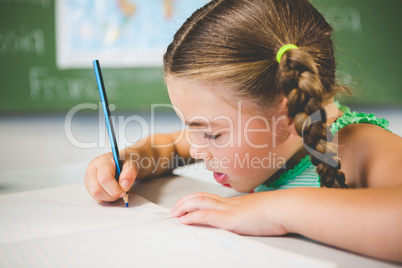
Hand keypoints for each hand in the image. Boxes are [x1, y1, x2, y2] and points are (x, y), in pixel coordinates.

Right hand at [84, 153, 136, 202]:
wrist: (123, 161)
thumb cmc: (126, 162)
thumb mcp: (132, 163)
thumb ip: (130, 172)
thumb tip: (124, 184)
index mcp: (102, 161)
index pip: (104, 179)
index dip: (115, 189)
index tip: (124, 191)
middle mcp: (92, 168)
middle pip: (97, 189)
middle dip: (112, 194)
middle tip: (122, 191)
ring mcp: (89, 178)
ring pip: (96, 195)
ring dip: (110, 197)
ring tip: (118, 190)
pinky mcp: (89, 186)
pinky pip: (96, 198)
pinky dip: (106, 198)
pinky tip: (112, 190)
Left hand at [171, 191, 287, 235]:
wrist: (285, 208)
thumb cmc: (278, 211)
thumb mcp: (261, 212)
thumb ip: (252, 214)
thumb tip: (251, 218)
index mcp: (236, 201)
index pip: (211, 197)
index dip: (197, 199)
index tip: (189, 203)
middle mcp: (229, 202)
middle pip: (201, 196)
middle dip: (185, 201)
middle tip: (175, 209)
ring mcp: (228, 209)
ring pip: (198, 203)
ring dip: (183, 207)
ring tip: (174, 214)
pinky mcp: (228, 219)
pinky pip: (204, 215)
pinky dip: (191, 217)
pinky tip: (184, 220)